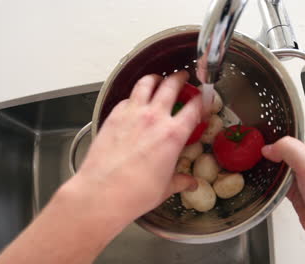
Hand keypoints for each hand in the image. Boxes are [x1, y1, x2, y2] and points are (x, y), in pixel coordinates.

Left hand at [0, 71, 201, 263]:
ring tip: (158, 79)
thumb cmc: (134, 193)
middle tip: (182, 77)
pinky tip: (134, 101)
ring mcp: (132, 114)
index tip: (203, 98)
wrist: (101, 193)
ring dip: (155, 78)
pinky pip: (126, 98)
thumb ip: (180, 181)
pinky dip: (133, 96)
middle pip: (171, 85)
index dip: (202, 100)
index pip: (195, 107)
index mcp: (173, 134)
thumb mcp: (165, 188)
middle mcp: (154, 118)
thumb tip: (190, 183)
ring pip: (146, 83)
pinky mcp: (113, 116)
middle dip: (180, 78)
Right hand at [262, 136, 304, 263]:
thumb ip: (288, 149)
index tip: (258, 138)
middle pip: (277, 149)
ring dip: (264, 166)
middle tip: (251, 153)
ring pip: (273, 165)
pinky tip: (260, 181)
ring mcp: (295, 175)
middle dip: (266, 151)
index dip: (273, 134)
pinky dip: (266, 181)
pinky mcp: (289, 189)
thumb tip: (268, 148)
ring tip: (253, 166)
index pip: (288, 133)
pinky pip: (273, 181)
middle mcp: (302, 160)